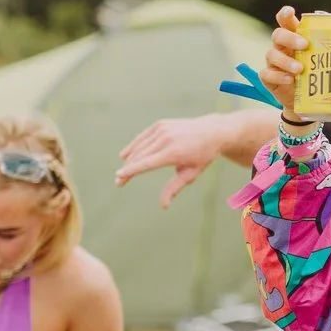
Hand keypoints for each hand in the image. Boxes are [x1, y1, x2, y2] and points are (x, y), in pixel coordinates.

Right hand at [116, 116, 236, 205]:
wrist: (212, 131)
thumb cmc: (203, 156)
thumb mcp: (192, 173)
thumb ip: (175, 188)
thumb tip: (164, 206)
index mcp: (174, 152)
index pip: (147, 163)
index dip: (132, 171)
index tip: (118, 177)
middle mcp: (166, 139)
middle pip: (140, 156)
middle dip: (128, 170)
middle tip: (119, 183)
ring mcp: (162, 129)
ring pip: (139, 147)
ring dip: (129, 159)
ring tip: (123, 173)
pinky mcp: (160, 124)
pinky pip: (143, 137)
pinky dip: (134, 146)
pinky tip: (126, 155)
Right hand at [261, 7, 330, 116]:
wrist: (311, 103)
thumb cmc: (320, 75)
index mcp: (296, 38)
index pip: (286, 21)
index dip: (285, 14)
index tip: (290, 12)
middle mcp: (282, 47)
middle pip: (278, 34)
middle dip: (290, 37)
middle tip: (305, 45)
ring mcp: (274, 62)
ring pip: (271, 54)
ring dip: (285, 61)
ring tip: (300, 69)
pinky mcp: (269, 79)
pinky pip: (267, 74)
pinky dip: (278, 76)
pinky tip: (290, 80)